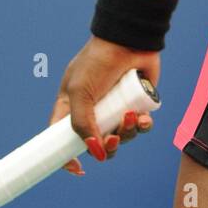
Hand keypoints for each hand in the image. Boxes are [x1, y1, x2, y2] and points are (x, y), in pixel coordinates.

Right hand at [48, 37, 160, 174]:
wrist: (129, 40)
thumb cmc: (97, 62)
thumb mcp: (80, 93)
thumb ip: (83, 125)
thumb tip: (96, 154)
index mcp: (72, 106)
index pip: (64, 138)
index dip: (68, 156)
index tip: (77, 168)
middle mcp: (95, 110)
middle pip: (98, 143)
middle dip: (108, 147)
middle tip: (113, 140)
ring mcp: (117, 107)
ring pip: (122, 136)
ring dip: (127, 133)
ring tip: (131, 117)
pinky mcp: (138, 104)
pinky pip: (141, 126)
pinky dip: (142, 126)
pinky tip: (143, 117)